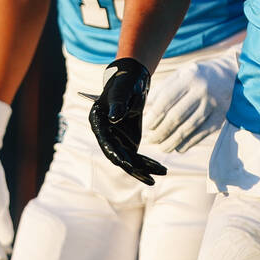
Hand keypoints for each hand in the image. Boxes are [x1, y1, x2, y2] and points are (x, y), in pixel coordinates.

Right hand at [89, 58, 166, 184]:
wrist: (132, 81)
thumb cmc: (124, 83)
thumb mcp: (121, 90)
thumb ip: (118, 103)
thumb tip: (115, 117)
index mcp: (98, 122)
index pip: (106, 142)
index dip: (116, 154)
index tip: (128, 164)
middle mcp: (106, 135)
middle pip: (119, 156)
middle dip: (134, 168)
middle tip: (150, 178)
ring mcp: (117, 140)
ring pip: (129, 160)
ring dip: (144, 169)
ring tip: (159, 176)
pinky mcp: (128, 141)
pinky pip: (138, 156)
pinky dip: (148, 163)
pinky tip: (160, 169)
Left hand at [143, 45, 238, 152]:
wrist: (230, 74)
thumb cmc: (199, 75)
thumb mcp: (181, 74)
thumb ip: (163, 88)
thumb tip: (146, 111)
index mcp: (189, 78)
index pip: (165, 101)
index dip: (152, 117)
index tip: (145, 126)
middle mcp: (202, 91)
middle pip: (175, 118)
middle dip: (159, 132)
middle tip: (150, 139)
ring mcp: (212, 105)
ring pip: (187, 129)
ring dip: (171, 141)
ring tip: (161, 146)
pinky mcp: (220, 117)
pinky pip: (200, 135)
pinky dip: (186, 144)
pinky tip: (176, 146)